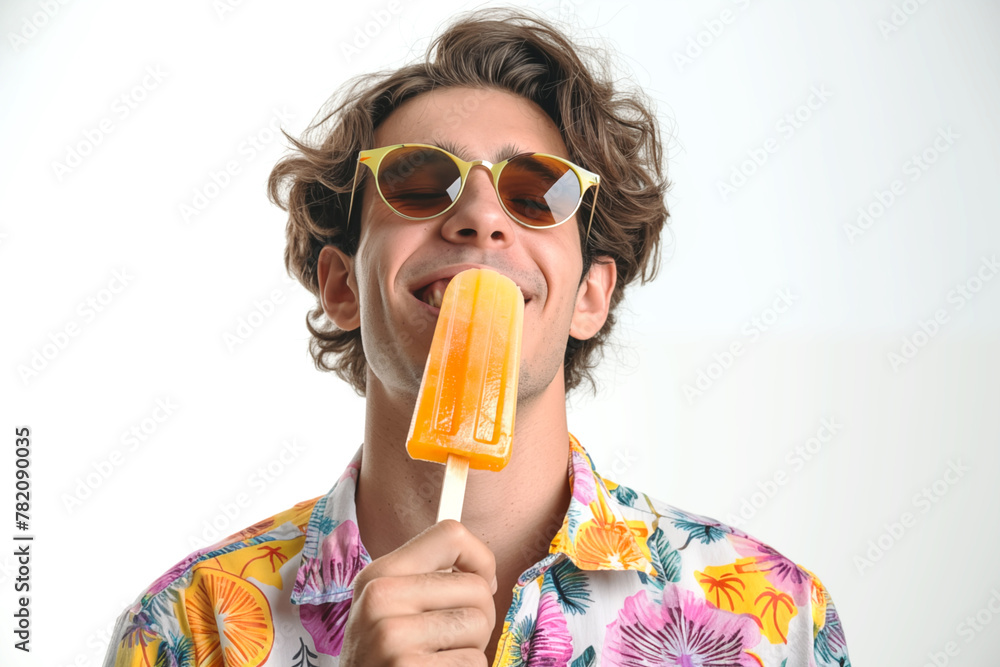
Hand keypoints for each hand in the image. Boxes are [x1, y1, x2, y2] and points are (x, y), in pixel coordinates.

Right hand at [339, 519, 497, 665]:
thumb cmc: (383, 659)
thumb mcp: (387, 609)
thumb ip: (427, 581)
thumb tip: (485, 571)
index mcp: (378, 574)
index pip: (451, 535)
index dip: (480, 558)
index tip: (481, 580)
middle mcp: (380, 599)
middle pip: (477, 587)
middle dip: (478, 617)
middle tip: (450, 639)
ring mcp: (392, 637)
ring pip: (480, 625)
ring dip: (470, 649)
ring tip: (437, 660)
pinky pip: (474, 662)